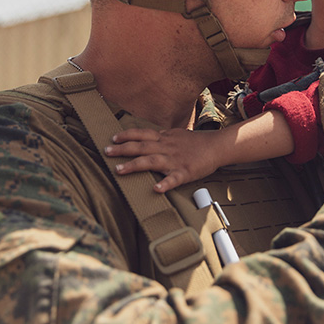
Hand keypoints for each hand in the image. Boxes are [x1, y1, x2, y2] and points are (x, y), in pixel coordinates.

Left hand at [105, 127, 220, 192]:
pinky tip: (156, 189)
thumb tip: (146, 138)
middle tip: (106, 152)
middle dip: (122, 149)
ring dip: (134, 165)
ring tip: (119, 170)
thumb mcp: (176, 135)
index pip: (142, 134)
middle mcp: (166, 147)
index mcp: (164, 138)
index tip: (113, 138)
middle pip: (141, 146)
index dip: (127, 135)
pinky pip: (174, 179)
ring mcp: (175, 160)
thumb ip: (160, 137)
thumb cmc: (196, 143)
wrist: (216, 146)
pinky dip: (165, 184)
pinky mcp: (185, 172)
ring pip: (152, 161)